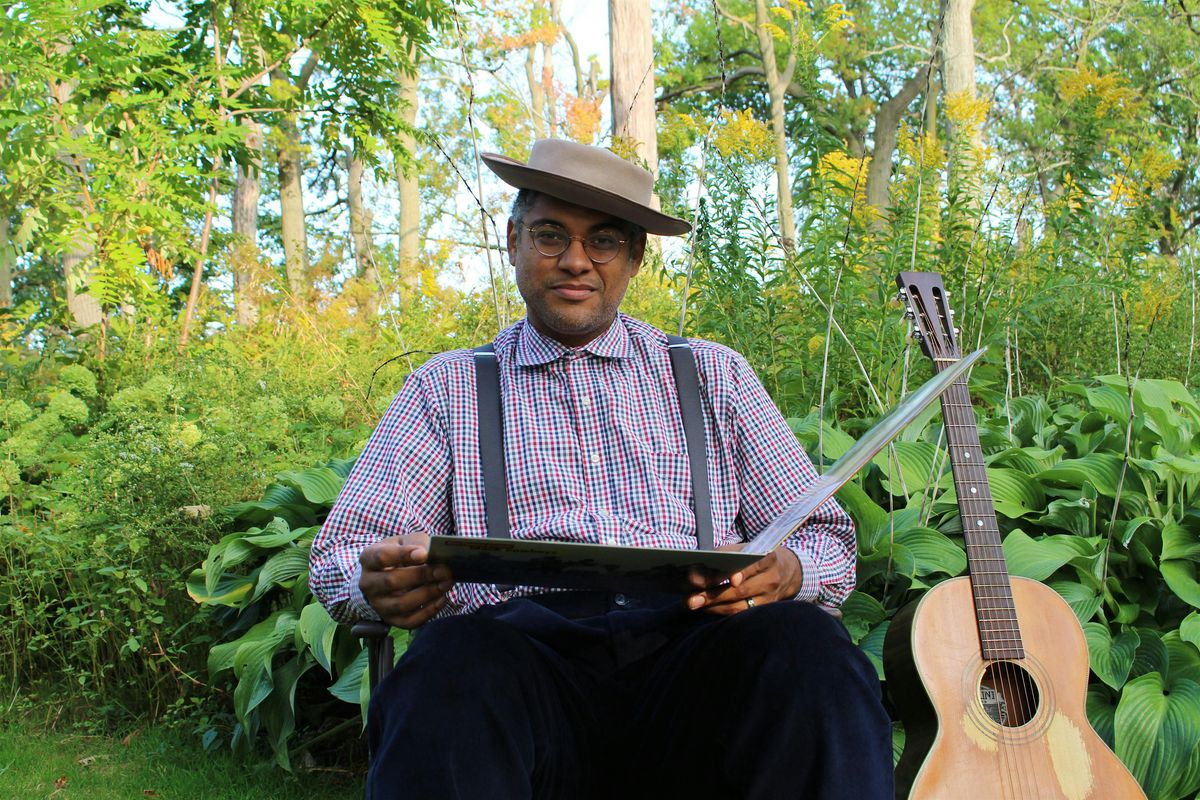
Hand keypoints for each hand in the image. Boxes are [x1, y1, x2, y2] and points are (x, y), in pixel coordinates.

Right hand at [359, 533, 453, 628]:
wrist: (390, 573)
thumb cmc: (400, 553)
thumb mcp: (405, 541)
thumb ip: (416, 544)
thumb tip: (423, 554)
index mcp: (368, 558)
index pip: (382, 557)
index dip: (403, 554)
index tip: (424, 554)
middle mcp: (368, 583)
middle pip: (392, 582)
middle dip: (421, 576)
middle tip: (444, 570)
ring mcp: (378, 604)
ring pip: (401, 604)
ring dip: (428, 594)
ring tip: (446, 583)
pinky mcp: (390, 619)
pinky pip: (409, 621)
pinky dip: (428, 612)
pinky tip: (441, 599)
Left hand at [685, 545, 802, 615]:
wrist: (787, 571)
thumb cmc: (756, 556)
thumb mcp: (744, 549)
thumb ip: (722, 556)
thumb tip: (695, 570)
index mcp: (768, 558)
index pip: (753, 566)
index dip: (741, 573)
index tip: (730, 580)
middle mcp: (771, 580)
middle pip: (741, 590)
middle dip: (713, 595)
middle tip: (691, 599)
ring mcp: (769, 598)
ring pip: (739, 607)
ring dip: (713, 607)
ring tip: (694, 603)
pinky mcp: (764, 611)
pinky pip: (740, 614)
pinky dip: (721, 612)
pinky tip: (706, 608)